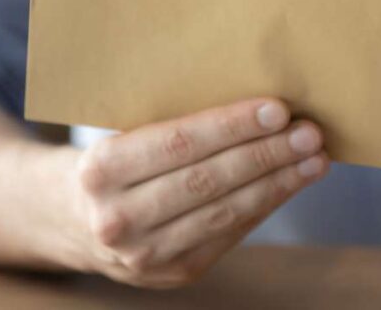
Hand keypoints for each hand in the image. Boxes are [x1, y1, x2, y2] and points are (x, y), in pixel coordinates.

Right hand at [66, 98, 327, 287]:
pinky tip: (290, 183)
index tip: (278, 109)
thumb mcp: (119, 134)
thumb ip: (172, 124)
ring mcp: (145, 256)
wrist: (65, 219)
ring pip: (225, 213)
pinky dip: (264, 205)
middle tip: (310, 133)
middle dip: (267, 155)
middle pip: (208, 181)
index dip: (232, 127)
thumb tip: (256, 106)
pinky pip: (229, 234)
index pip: (179, 144)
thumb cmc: (109, 160)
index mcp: (101, 170)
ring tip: (315, 160)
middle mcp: (117, 219)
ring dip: (278, 184)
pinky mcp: (173, 274)